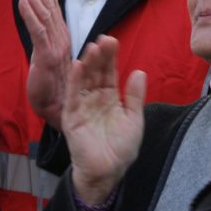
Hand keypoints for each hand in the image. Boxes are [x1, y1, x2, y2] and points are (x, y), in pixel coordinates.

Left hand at [17, 0, 70, 128]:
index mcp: (61, 37)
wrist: (59, 110)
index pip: (52, 7)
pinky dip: (30, 15)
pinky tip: (22, 1)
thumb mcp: (47, 59)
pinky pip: (39, 32)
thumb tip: (37, 28)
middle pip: (49, 5)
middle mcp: (62, 38)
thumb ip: (44, 41)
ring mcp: (57, 46)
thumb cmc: (53, 88)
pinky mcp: (48, 57)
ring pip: (44, 13)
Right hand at [64, 36, 146, 205]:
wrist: (108, 172)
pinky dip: (74, 80)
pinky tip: (77, 65)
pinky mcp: (71, 116)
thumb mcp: (134, 119)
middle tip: (104, 39)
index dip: (111, 57)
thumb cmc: (121, 148)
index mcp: (110, 97)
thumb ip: (135, 96)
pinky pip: (72, 96)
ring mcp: (82, 106)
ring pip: (83, 80)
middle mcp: (94, 98)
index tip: (113, 40)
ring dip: (87, 63)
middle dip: (100, 56)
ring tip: (92, 47)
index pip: (109, 72)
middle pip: (96, 72)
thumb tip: (139, 71)